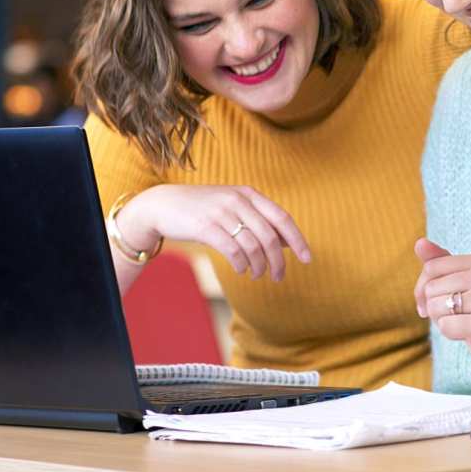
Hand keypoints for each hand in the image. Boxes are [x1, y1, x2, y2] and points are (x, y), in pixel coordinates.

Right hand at [116, 184, 310, 281]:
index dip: (297, 240)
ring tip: (258, 275)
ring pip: (253, 246)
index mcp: (249, 194)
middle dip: (278, 261)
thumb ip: (259, 220)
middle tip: (279, 277)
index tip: (307, 258)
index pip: (282, 218)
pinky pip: (233, 250)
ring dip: (259, 266)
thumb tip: (288, 242)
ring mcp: (222, 213)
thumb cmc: (204, 209)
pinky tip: (242, 269)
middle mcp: (238, 201)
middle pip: (269, 237)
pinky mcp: (206, 227)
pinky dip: (241, 264)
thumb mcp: (234, 207)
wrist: (164, 205)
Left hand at [414, 238, 470, 389]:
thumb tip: (419, 243)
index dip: (423, 289)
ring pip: (435, 307)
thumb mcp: (463, 285)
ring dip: (443, 321)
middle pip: (431, 288)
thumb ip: (441, 263)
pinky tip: (470, 335)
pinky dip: (451, 334)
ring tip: (466, 324)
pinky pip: (445, 326)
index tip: (433, 302)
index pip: (432, 267)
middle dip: (435, 308)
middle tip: (459, 316)